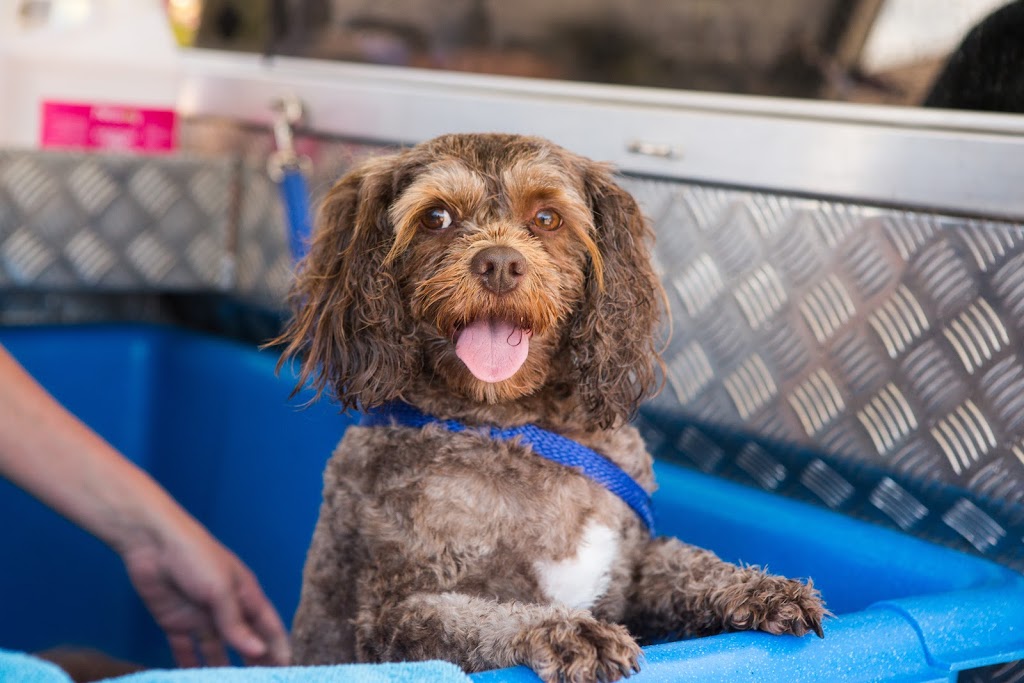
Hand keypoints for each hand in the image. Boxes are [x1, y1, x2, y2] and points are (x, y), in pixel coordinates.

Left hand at [121, 516, 290, 667]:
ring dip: (224, 670)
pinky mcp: (176, 623)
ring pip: (218, 651)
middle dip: (256, 663)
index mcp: (246, 596)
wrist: (152, 544)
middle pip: (246, 642)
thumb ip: (236, 623)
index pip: (269, 628)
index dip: (279, 649)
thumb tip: (259, 652)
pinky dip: (191, 667)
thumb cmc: (196, 557)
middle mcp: (227, 609)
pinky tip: (195, 681)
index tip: (289, 672)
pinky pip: (186, 651)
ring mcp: (202, 618)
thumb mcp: (221, 589)